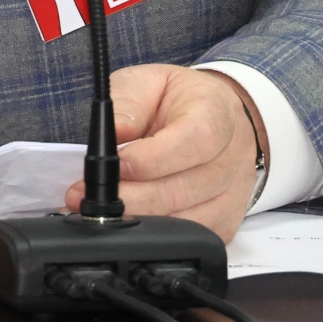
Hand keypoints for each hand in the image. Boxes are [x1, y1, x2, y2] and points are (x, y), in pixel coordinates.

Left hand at [66, 63, 263, 241]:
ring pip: (185, 222)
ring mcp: (231, 195)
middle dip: (132, 198)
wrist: (215, 117)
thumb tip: (112, 132)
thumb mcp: (149, 82)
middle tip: (91, 197)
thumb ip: (129, 103)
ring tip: (101, 210)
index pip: (195, 140)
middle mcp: (231, 158)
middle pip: (184, 190)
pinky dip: (154, 236)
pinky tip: (129, 222)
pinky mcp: (224, 223)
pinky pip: (189, 239)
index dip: (153, 159)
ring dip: (138, 220)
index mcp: (216, 114)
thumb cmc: (178, 100)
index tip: (116, 165)